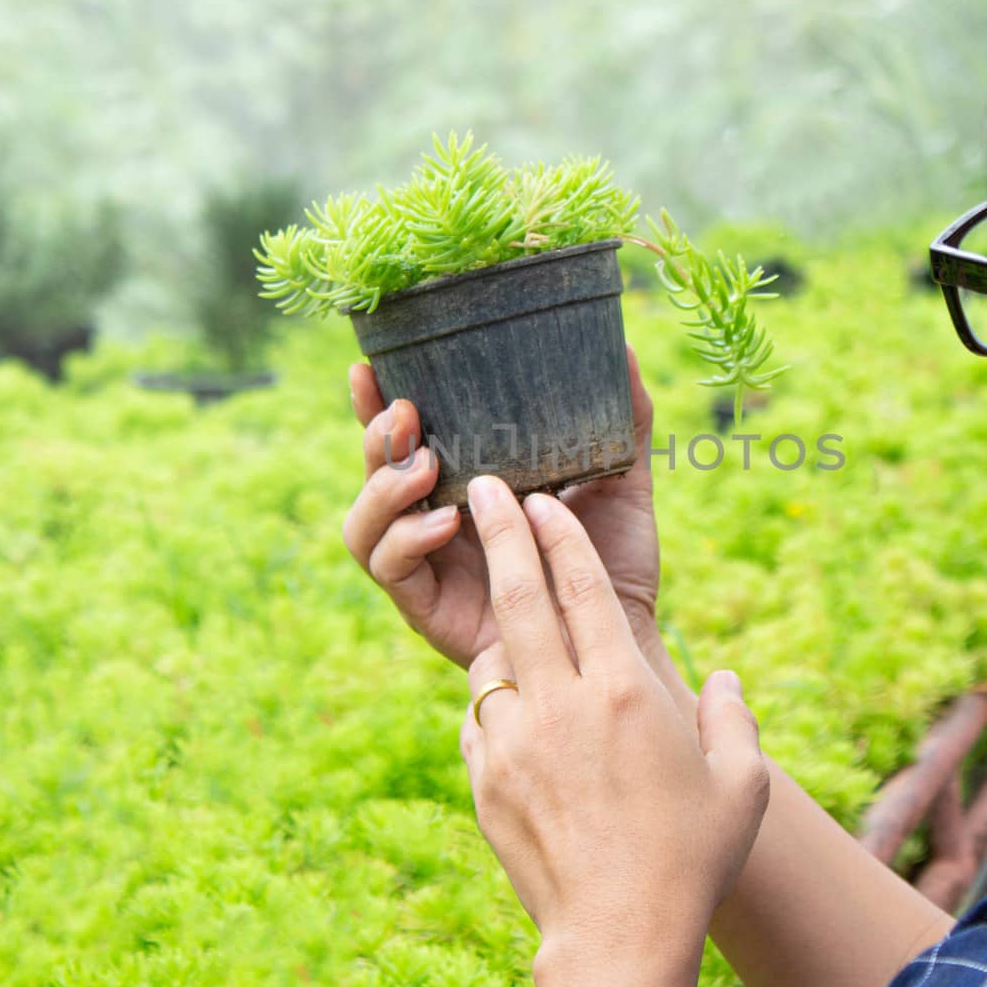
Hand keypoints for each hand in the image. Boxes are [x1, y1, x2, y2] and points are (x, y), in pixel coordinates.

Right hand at [342, 342, 667, 676]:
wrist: (622, 636)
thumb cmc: (613, 563)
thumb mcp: (620, 481)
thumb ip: (622, 421)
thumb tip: (624, 350)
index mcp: (465, 486)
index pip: (406, 439)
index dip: (375, 406)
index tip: (369, 367)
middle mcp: (432, 521)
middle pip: (372, 473)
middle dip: (377, 439)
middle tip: (408, 415)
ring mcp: (425, 566)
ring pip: (362, 522)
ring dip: (382, 488)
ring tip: (425, 467)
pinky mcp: (425, 607)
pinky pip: (389, 569)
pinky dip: (406, 539)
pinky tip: (446, 523)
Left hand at [456, 474, 769, 971]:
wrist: (618, 937)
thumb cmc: (691, 859)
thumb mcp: (741, 785)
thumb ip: (734, 719)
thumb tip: (722, 681)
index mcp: (625, 691)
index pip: (582, 589)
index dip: (560, 536)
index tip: (542, 499)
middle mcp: (562, 705)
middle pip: (521, 597)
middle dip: (502, 533)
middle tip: (485, 487)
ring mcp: (513, 742)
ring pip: (491, 658)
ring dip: (498, 628)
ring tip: (507, 613)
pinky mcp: (483, 780)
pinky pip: (478, 718)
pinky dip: (492, 702)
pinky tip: (512, 708)